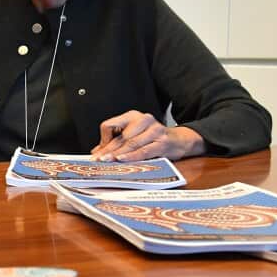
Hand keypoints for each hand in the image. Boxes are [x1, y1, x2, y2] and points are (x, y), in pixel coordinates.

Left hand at [91, 110, 205, 161]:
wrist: (179, 140)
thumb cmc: (153, 138)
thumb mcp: (133, 135)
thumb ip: (116, 142)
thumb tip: (97, 151)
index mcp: (132, 116)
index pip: (110, 125)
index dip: (103, 140)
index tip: (98, 152)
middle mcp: (143, 119)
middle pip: (119, 136)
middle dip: (107, 150)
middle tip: (98, 160)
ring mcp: (154, 130)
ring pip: (131, 144)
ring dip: (117, 154)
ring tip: (107, 161)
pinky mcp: (162, 142)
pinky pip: (144, 150)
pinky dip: (132, 156)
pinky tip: (122, 160)